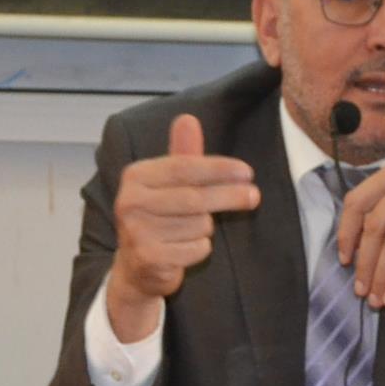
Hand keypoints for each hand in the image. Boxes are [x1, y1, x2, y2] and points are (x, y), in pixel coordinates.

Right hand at [102, 114, 260, 340]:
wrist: (136, 267)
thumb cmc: (158, 217)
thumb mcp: (168, 183)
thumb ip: (181, 154)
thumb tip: (188, 119)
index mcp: (135, 176)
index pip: (184, 167)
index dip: (218, 169)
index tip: (247, 172)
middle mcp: (130, 202)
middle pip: (194, 197)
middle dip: (229, 196)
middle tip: (254, 196)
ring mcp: (136, 231)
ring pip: (198, 224)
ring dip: (206, 228)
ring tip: (192, 230)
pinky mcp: (148, 258)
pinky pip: (195, 248)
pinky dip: (200, 248)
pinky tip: (186, 249)